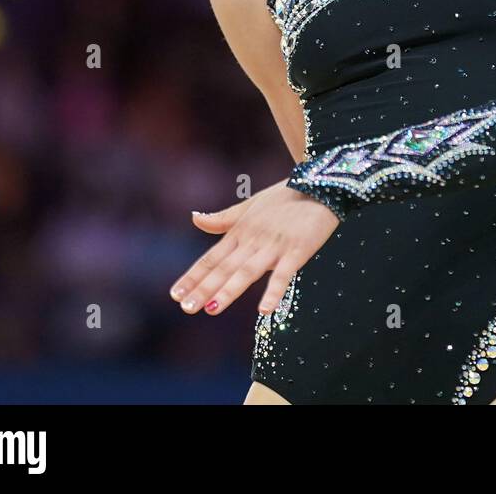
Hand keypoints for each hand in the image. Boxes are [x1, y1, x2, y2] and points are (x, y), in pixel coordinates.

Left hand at [169, 180, 339, 316]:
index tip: (176, 294)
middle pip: (225, 267)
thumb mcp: (250, 205)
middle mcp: (253, 239)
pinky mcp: (298, 250)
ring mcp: (275, 245)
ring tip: (211, 309)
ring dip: (229, 290)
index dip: (194, 276)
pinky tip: (263, 310)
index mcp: (241, 231)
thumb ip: (223, 218)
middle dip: (205, 288)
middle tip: (186, 308)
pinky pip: (284, 274)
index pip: (212, 257)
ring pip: (247, 271)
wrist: (320, 185)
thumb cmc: (285, 197)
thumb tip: (194, 218)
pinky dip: (274, 291)